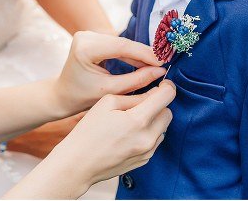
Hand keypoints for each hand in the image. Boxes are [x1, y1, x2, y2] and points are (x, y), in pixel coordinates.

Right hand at [5, 81, 175, 197]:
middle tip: (143, 101)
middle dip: (159, 104)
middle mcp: (148, 138)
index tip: (162, 84)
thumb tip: (154, 93)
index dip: (167, 87)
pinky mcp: (145, 160)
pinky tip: (129, 133)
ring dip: (154, 120)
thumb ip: (134, 96)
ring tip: (132, 119)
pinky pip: (155, 141)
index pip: (167, 97)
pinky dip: (148, 133)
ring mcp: (148, 151)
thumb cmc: (89, 130)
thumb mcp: (107, 102)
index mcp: (138, 120)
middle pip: (168, 113)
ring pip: (163, 128)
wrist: (79, 163)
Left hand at [53, 31, 166, 114]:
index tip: (163, 62)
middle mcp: (86, 36)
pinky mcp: (93, 38)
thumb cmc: (82, 97)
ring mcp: (89, 35)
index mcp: (85, 49)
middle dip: (144, 53)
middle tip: (166, 63)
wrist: (63, 94)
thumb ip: (136, 80)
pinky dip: (131, 53)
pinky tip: (145, 62)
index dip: (144, 53)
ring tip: (158, 64)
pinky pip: (117, 44)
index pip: (121, 47)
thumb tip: (160, 71)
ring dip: (139, 53)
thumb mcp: (110, 92)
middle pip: (122, 43)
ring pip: (122, 43)